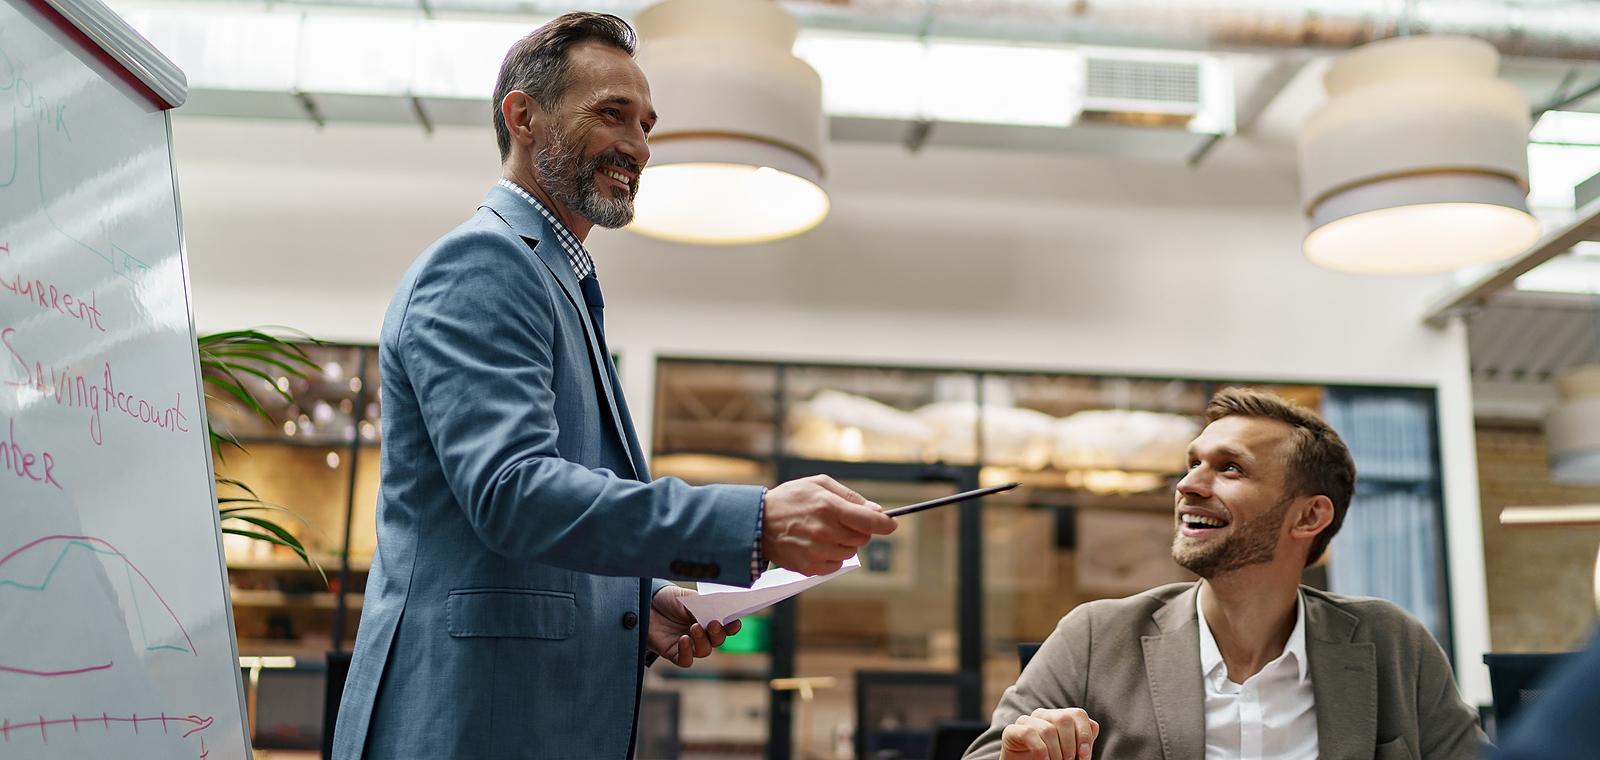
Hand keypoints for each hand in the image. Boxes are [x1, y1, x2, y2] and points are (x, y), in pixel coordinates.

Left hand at [648, 585, 740, 667]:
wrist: (645, 604)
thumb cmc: (668, 599)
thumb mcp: (687, 597)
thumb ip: (702, 606)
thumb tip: (717, 612)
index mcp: (707, 618)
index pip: (725, 626)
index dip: (732, 626)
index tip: (734, 622)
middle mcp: (700, 633)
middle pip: (717, 640)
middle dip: (718, 634)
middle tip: (712, 623)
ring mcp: (688, 644)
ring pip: (704, 651)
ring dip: (702, 641)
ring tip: (694, 627)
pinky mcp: (674, 653)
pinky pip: (686, 660)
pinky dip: (687, 652)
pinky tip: (683, 640)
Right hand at [760, 475, 896, 575]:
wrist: (757, 522)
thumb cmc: (791, 499)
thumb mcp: (819, 484)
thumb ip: (850, 496)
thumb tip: (877, 511)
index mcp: (829, 507)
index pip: (870, 521)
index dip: (886, 524)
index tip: (891, 524)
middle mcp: (825, 531)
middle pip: (863, 537)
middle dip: (859, 529)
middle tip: (841, 521)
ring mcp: (818, 552)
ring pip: (851, 552)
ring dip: (845, 542)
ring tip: (823, 531)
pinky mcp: (810, 567)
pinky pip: (836, 564)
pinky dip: (832, 556)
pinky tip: (817, 544)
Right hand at [1000, 708, 1098, 759]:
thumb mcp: (1070, 752)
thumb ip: (1082, 739)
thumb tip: (1094, 728)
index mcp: (1058, 717)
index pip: (1078, 714)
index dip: (1084, 735)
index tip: (1084, 757)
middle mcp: (1042, 715)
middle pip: (1064, 719)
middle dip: (1070, 746)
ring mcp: (1025, 721)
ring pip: (1048, 729)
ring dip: (1056, 753)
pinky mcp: (1011, 731)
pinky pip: (1029, 733)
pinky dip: (1040, 751)